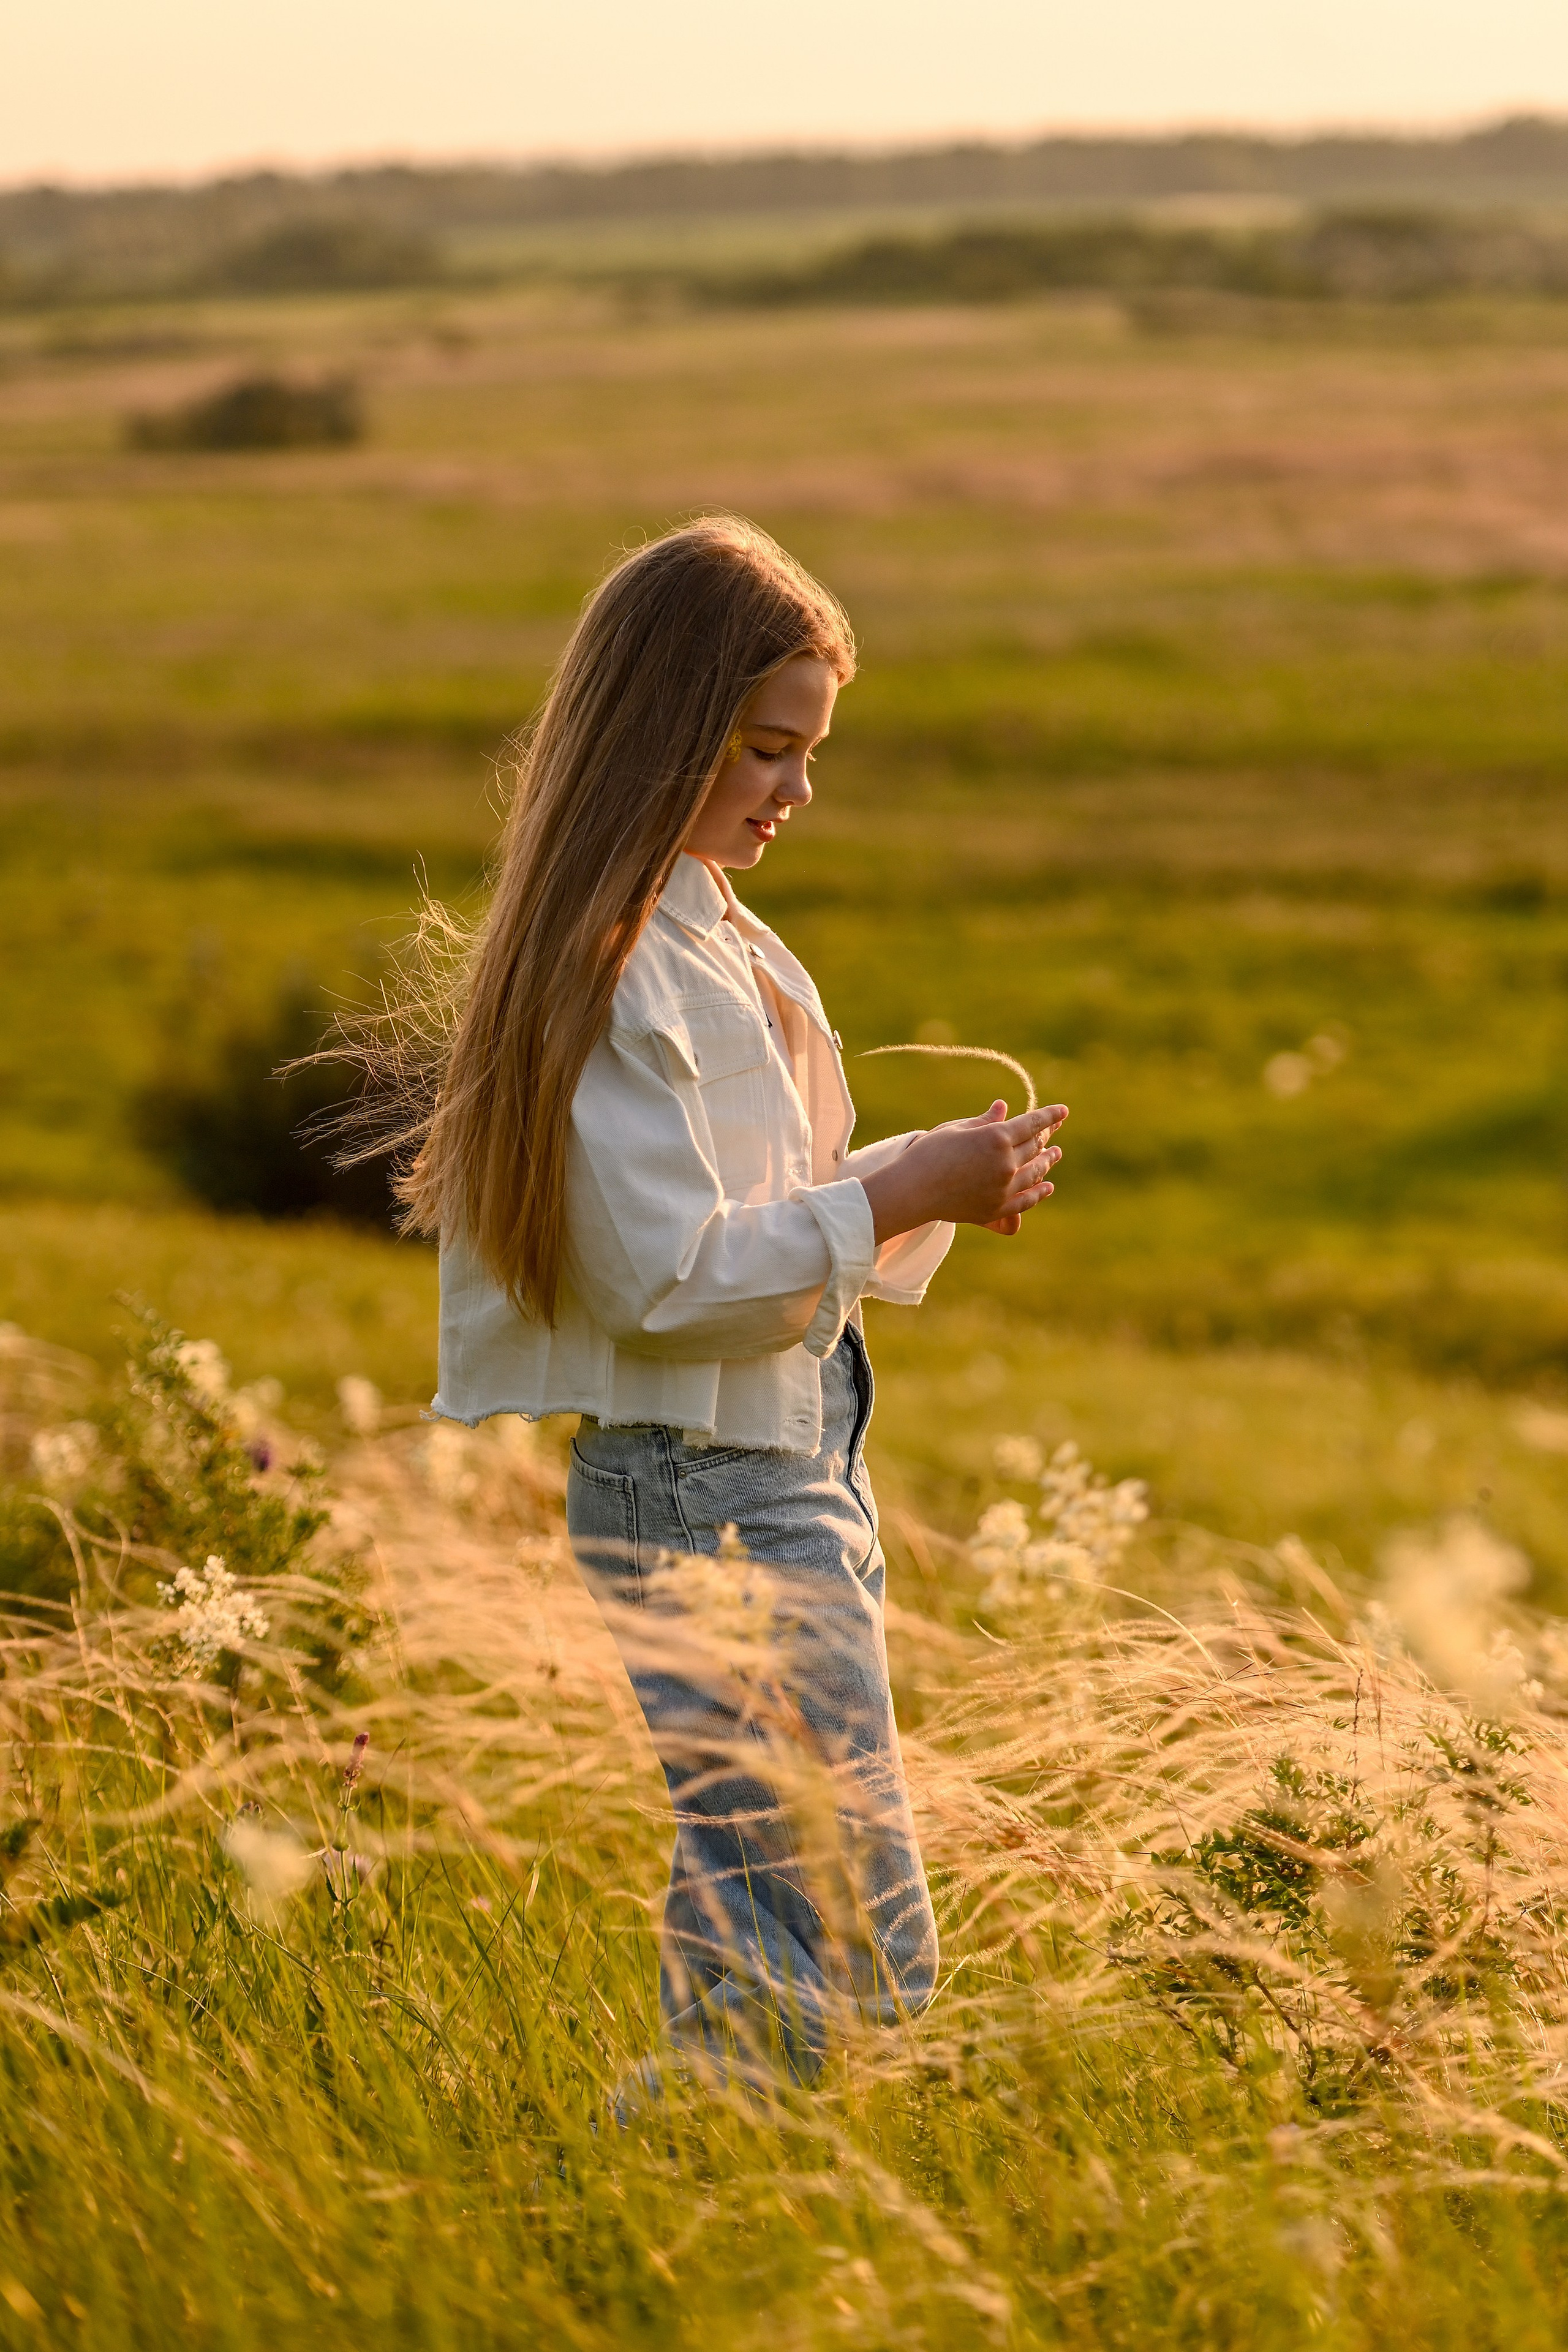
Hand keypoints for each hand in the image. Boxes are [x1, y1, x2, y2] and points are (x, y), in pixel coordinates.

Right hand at [857, 1100, 1067, 1245]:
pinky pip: (1025, 1200)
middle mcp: (1005, 1163)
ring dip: (1047, 1162)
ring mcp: (1003, 1189)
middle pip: (1034, 1147)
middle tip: (1054, 1132)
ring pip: (1034, 1173)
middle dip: (1046, 1137)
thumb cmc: (929, 1153)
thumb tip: (1003, 1107)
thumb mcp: (957, 1129)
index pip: (1032, 1123)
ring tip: (1055, 1155)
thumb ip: (985, 1121)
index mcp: (996, 1137)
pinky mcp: (996, 1209)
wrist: (912, 1190)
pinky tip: (1047, 1187)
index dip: (1050, 1115)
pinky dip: (1038, 1193)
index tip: (1063, 1111)